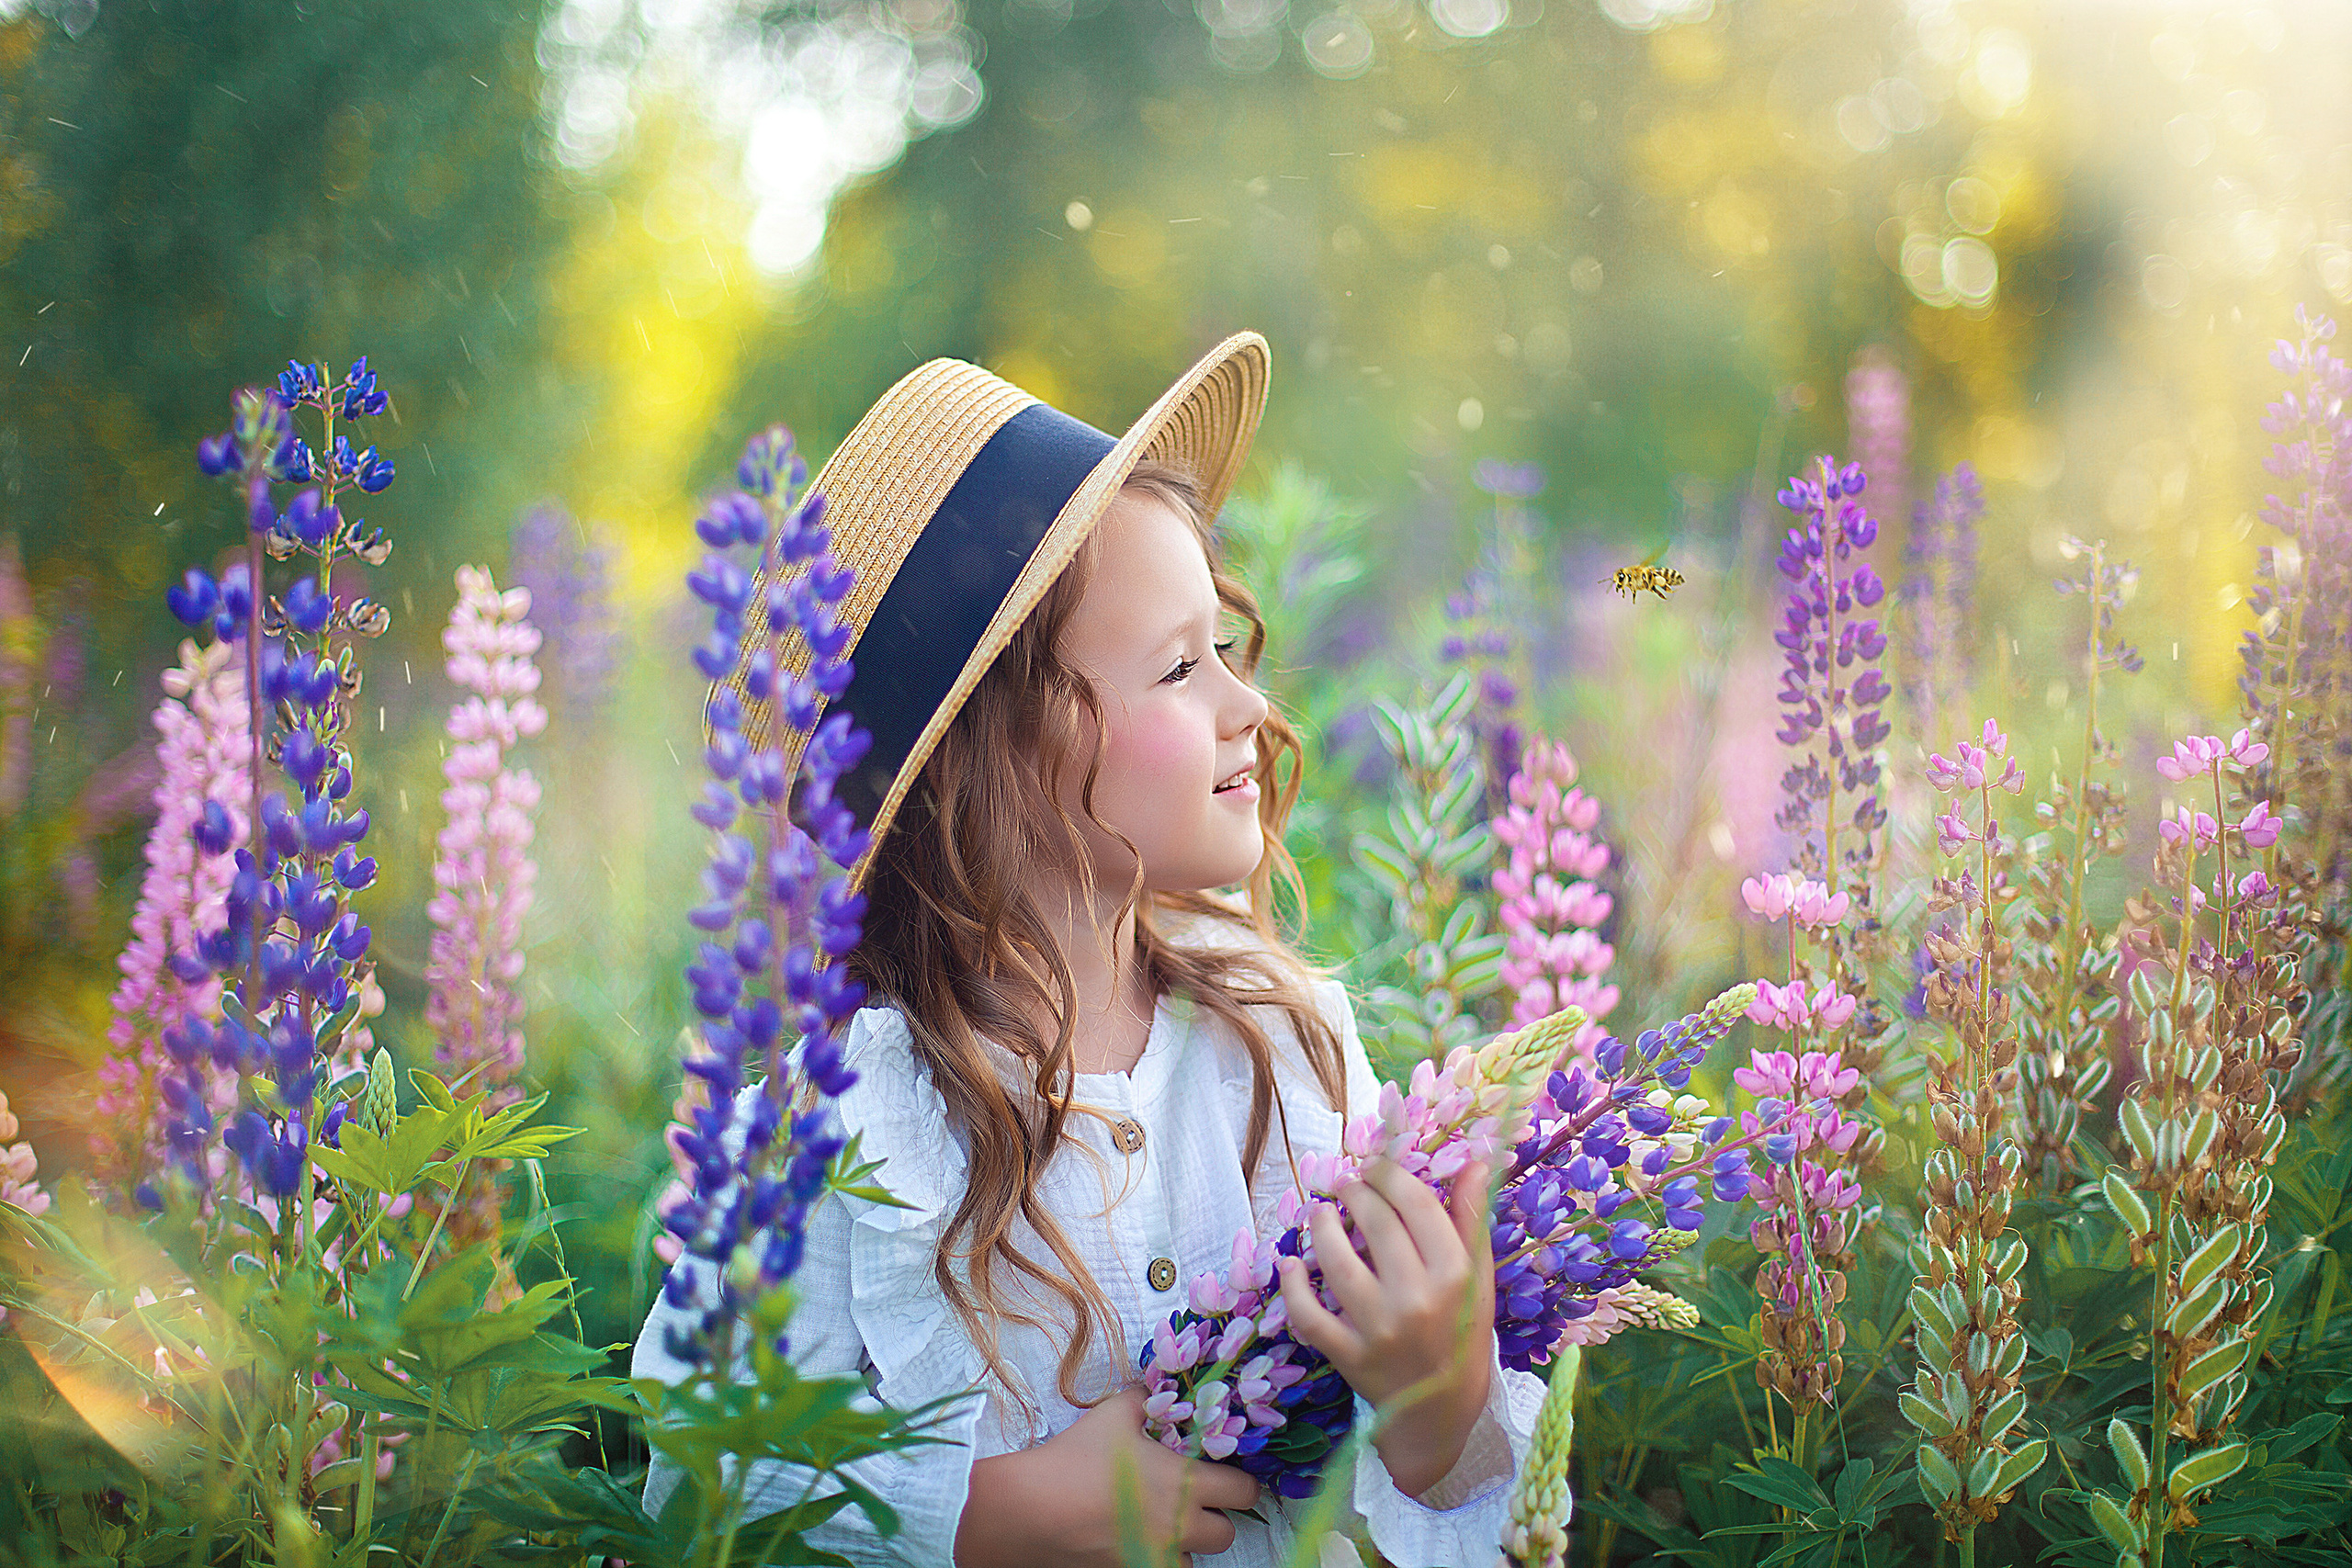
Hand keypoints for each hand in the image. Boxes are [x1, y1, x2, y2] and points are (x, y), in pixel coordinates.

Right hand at [954, 1388, 1261, 1567]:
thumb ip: (1144, 1399)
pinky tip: (1137, 1541)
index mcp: (1184, 1483)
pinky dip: (1157, 1560)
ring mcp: (1155, 1557)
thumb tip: (1158, 1388)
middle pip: (1226, 1534)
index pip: (1243, 1491)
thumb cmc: (1076, 1458)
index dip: (1241, 1483)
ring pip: (1194, 1562)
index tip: (1228, 1477)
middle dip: (1217, 1518)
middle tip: (1195, 1503)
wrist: (1031, 1509)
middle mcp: (1179, 1527)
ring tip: (1163, 1526)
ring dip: (1186, 1546)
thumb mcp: (1112, 1415)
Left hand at [1274, 1157, 1495, 1498]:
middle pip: (1376, 1225)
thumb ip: (1472, 1219)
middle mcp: (1417, 1300)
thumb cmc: (1462, 1337)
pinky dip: (1293, 1285)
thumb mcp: (1478, 1280)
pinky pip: (1309, 1314)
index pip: (1417, 1205)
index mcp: (1455, 1277)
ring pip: (1337, 1262)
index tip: (1375, 1165)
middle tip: (1345, 1183)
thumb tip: (1473, 1159)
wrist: (1440, 1415)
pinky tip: (1290, 1263)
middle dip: (1355, 1193)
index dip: (1390, 1175)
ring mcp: (1379, 1330)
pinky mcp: (1348, 1356)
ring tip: (1320, 1212)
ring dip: (1322, 1227)